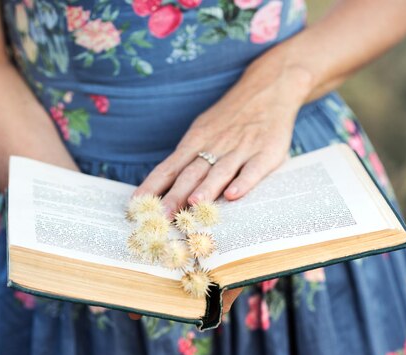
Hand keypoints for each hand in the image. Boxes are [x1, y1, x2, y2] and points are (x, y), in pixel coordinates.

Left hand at [134, 59, 310, 211]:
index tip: (137, 205)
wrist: (268, 89)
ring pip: (220, 172)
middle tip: (161, 215)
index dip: (152, 187)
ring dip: (206, 188)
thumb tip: (162, 187)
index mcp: (196, 141)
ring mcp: (241, 149)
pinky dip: (243, 182)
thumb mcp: (203, 130)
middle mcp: (215, 146)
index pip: (169, 167)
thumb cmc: (230, 117)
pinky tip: (234, 195)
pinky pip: (253, 170)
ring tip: (193, 205)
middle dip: (175, 195)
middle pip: (191, 173)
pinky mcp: (266, 153)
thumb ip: (187, 158)